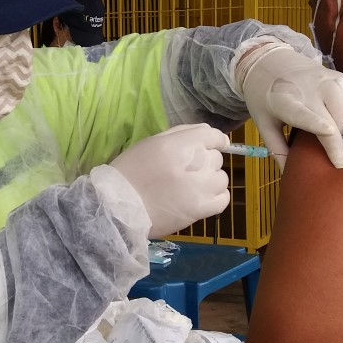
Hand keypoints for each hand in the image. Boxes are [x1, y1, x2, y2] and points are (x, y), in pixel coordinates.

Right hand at [109, 124, 231, 237]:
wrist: (118, 208)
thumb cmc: (130, 172)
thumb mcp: (150, 143)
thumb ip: (180, 133)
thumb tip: (209, 132)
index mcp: (179, 146)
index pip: (211, 135)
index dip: (214, 139)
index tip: (213, 144)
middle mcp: (194, 165)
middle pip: (216, 157)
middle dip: (204, 161)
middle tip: (185, 171)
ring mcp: (201, 190)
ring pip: (221, 178)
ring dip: (210, 179)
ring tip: (191, 186)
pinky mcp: (201, 210)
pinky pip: (223, 199)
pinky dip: (216, 196)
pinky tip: (201, 197)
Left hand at [237, 44, 342, 168]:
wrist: (266, 61)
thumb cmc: (264, 98)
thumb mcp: (263, 124)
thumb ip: (278, 150)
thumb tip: (291, 176)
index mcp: (283, 101)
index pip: (303, 114)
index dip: (318, 126)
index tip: (333, 143)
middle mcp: (306, 88)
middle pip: (331, 117)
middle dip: (338, 143)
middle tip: (340, 162)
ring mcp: (323, 79)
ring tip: (339, 141)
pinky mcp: (334, 75)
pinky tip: (341, 117)